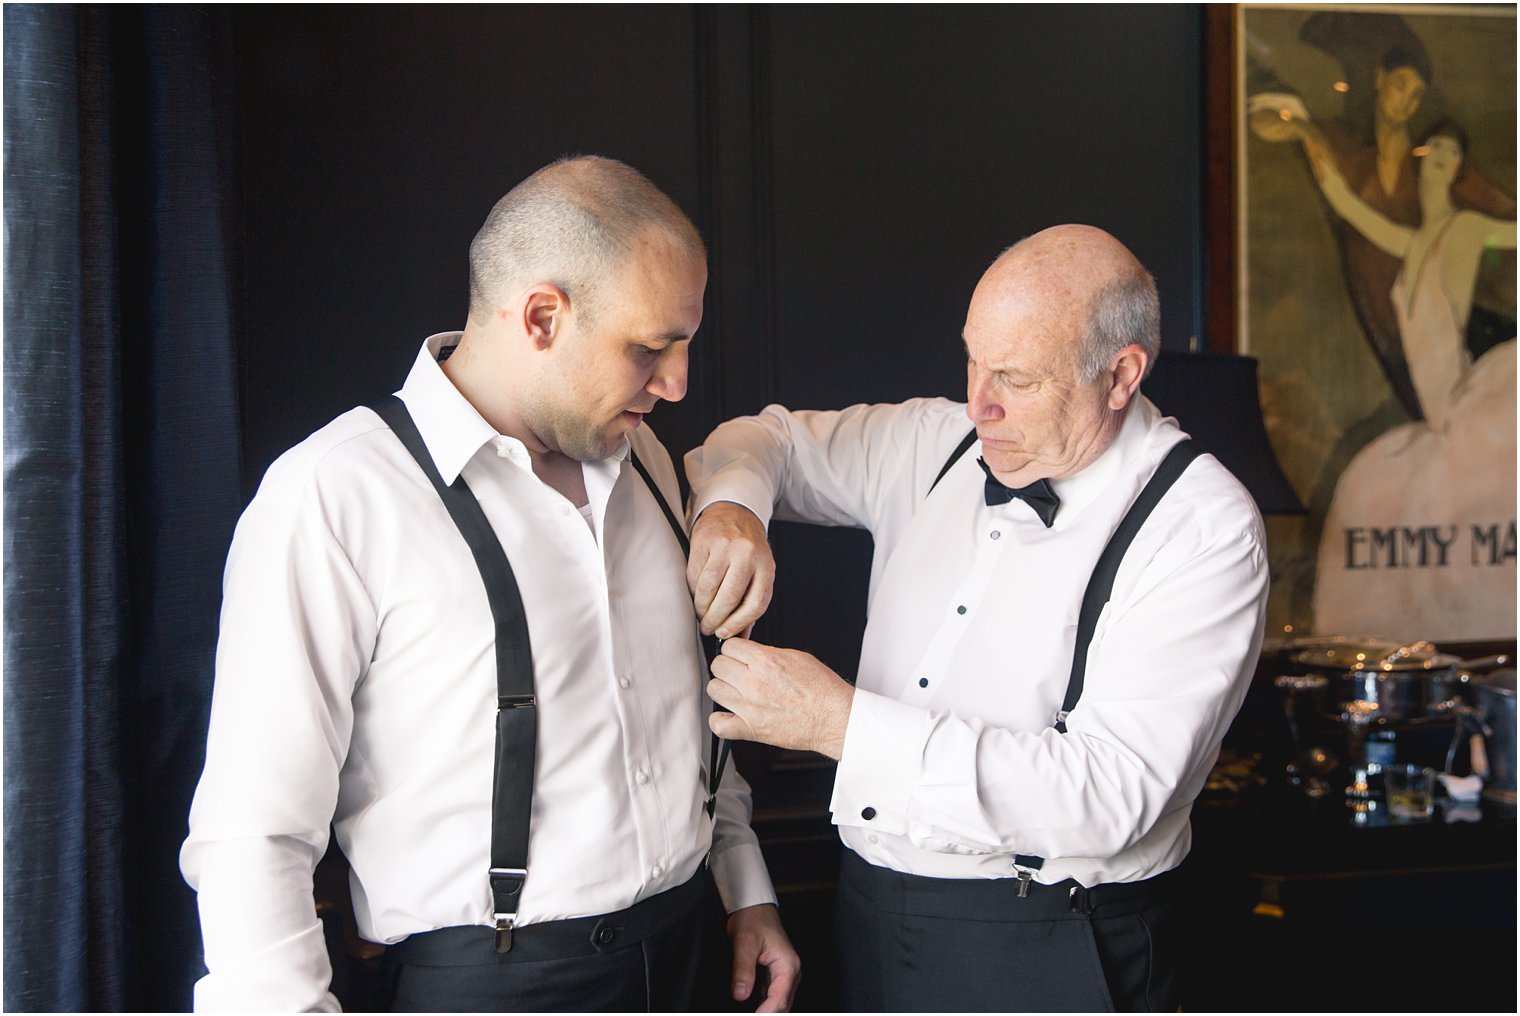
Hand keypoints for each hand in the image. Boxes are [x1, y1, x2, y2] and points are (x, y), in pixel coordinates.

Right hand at [688, 502, 774, 637]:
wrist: (735, 513)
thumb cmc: (748, 549)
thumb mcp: (758, 573)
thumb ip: (750, 604)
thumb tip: (740, 637)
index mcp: (766, 566)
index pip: (756, 604)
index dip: (738, 624)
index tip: (724, 634)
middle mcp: (747, 555)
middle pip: (729, 598)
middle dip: (715, 619)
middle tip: (708, 628)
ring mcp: (725, 546)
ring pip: (708, 588)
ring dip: (701, 608)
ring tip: (701, 614)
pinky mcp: (705, 541)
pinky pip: (694, 574)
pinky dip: (693, 591)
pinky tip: (696, 595)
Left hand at [708, 638, 853, 758]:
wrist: (834, 717)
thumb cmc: (822, 689)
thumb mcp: (797, 657)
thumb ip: (768, 653)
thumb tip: (752, 652)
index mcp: (765, 661)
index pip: (729, 646)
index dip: (735, 650)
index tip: (739, 655)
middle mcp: (754, 682)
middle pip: (718, 665)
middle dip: (728, 666)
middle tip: (738, 672)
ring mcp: (749, 707)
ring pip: (713, 689)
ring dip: (723, 689)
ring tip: (735, 692)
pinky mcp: (751, 729)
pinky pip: (718, 725)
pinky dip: (720, 720)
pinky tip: (730, 715)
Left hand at [726, 903, 799, 1012]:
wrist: (754, 908)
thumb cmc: (753, 919)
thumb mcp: (744, 942)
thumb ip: (742, 969)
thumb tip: (740, 994)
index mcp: (788, 965)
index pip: (779, 1000)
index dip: (765, 1013)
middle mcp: (790, 972)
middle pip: (782, 1006)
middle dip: (766, 1014)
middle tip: (745, 1015)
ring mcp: (784, 975)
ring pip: (779, 1003)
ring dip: (766, 1010)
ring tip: (747, 1011)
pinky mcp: (776, 976)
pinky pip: (773, 996)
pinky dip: (764, 1005)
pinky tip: (751, 1007)